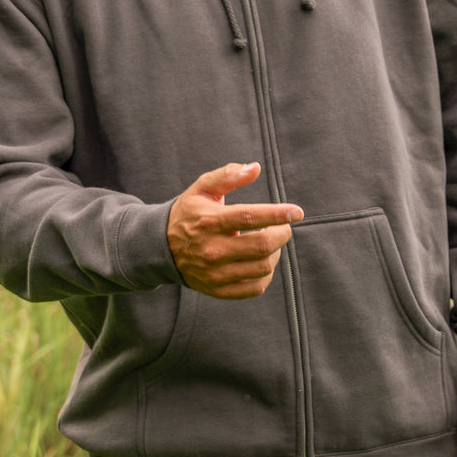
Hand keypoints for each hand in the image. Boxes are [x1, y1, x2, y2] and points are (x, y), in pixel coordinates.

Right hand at [167, 162, 303, 298]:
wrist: (160, 247)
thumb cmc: (189, 213)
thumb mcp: (202, 189)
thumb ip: (228, 175)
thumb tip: (255, 168)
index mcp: (209, 222)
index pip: (250, 217)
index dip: (278, 214)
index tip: (297, 212)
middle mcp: (211, 250)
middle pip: (262, 246)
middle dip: (282, 234)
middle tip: (283, 227)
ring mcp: (214, 273)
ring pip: (262, 268)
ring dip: (275, 253)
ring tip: (269, 242)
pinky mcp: (217, 289)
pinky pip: (255, 288)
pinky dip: (266, 274)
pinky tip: (261, 261)